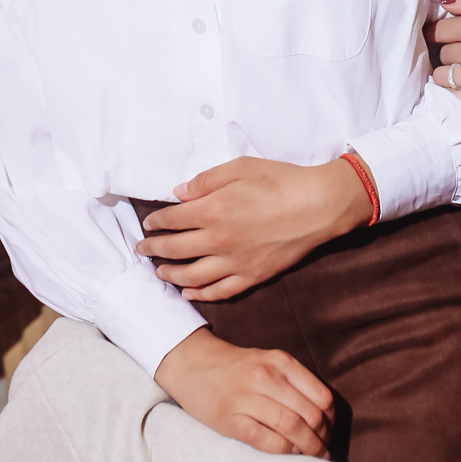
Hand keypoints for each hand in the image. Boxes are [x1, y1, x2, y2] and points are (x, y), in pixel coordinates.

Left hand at [138, 156, 371, 300]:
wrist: (318, 206)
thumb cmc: (282, 181)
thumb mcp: (241, 167)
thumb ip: (206, 180)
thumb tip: (179, 193)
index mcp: (213, 210)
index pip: (173, 219)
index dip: (156, 222)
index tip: (148, 223)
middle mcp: (219, 240)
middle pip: (175, 249)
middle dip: (153, 248)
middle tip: (142, 248)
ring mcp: (235, 262)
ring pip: (192, 276)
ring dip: (171, 274)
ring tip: (159, 272)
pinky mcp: (252, 276)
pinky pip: (220, 291)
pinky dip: (200, 294)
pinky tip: (188, 292)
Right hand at [154, 328, 332, 456]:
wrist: (192, 365)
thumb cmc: (237, 368)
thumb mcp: (269, 361)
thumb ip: (295, 381)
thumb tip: (325, 416)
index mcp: (280, 361)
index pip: (321, 396)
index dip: (332, 420)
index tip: (330, 432)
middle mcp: (266, 376)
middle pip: (310, 415)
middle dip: (323, 439)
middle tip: (325, 451)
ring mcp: (246, 398)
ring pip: (291, 427)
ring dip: (309, 449)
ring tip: (314, 457)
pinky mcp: (230, 419)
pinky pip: (266, 440)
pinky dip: (284, 451)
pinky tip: (290, 454)